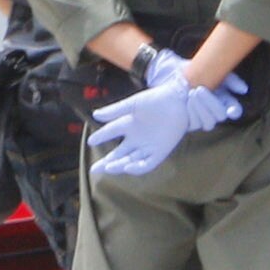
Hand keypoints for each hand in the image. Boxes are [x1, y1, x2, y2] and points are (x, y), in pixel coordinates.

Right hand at [85, 70, 240, 178]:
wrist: (178, 100)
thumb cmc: (156, 99)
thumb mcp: (133, 104)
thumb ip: (114, 111)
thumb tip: (94, 115)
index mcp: (129, 124)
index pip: (111, 132)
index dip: (101, 137)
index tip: (90, 142)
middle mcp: (137, 138)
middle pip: (119, 153)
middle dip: (107, 162)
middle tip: (95, 169)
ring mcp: (148, 146)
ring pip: (130, 160)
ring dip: (120, 165)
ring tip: (109, 167)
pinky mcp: (160, 152)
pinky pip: (147, 163)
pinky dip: (137, 167)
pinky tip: (128, 166)